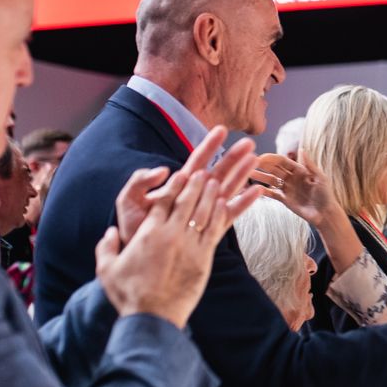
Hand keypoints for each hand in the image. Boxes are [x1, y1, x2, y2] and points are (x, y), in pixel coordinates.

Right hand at [96, 166, 264, 327]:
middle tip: (203, 172)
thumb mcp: (107, 269)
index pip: (163, 201)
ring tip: (216, 182)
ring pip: (203, 212)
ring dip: (210, 194)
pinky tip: (225, 204)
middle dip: (196, 184)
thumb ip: (107, 247)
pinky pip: (215, 230)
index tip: (181, 174)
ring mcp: (189, 245)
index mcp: (148, 233)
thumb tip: (108, 233)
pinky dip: (220, 215)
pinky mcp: (204, 258)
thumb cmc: (129, 294)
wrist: (152, 317)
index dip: (173, 185)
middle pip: (186, 201)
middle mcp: (171, 235)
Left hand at [116, 126, 258, 243]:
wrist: (138, 256)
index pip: (197, 161)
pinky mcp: (210, 227)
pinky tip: (257, 192)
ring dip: (242, 174)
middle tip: (249, 144)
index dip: (209, 146)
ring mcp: (204, 211)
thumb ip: (140, 181)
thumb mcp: (129, 200)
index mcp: (178, 185)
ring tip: (256, 161)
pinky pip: (230, 214)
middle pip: (218, 172)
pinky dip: (244, 203)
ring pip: (227, 189)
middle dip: (233, 157)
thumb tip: (164, 170)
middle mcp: (195, 195)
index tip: (221, 130)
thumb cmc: (133, 228)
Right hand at [252, 151, 345, 227]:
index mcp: (300, 170)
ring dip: (260, 177)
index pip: (283, 161)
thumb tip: (302, 148)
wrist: (325, 214)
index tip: (260, 157)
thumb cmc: (326, 195)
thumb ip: (310, 165)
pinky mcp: (284, 199)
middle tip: (248, 163)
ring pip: (271, 180)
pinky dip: (264, 191)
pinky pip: (272, 194)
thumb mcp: (320, 178)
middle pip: (274, 169)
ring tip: (248, 174)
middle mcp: (291, 177)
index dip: (271, 159)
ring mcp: (287, 188)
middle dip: (263, 165)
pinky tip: (254, 190)